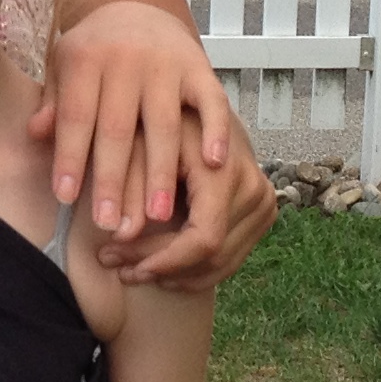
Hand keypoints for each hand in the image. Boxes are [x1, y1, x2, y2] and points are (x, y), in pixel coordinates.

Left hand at [40, 1, 222, 228]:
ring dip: (160, 172)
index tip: (66, 198)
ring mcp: (167, 64)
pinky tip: (212, 164)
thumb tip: (36, 133)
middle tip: (109, 223)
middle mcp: (127, 60)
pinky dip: (214, 131)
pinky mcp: (199, 67)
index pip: (76, 115)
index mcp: (85, 59)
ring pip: (164, 124)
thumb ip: (53, 102)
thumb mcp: (62, 67)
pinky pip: (212, 102)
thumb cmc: (92, 52)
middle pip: (118, 127)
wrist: (136, 9)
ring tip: (155, 216)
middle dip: (112, 178)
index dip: (70, 157)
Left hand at [107, 105, 276, 292]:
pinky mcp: (262, 211)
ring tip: (131, 270)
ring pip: (223, 263)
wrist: (198, 106)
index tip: (124, 268)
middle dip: (162, 268)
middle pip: (213, 254)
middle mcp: (254, 188)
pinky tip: (160, 268)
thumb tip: (120, 235)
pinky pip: (232, 256)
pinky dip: (196, 270)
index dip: (165, 261)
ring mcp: (264, 201)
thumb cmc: (158, 120)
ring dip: (178, 275)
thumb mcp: (137, 144)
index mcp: (226, 170)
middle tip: (116, 267)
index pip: (204, 238)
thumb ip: (128, 187)